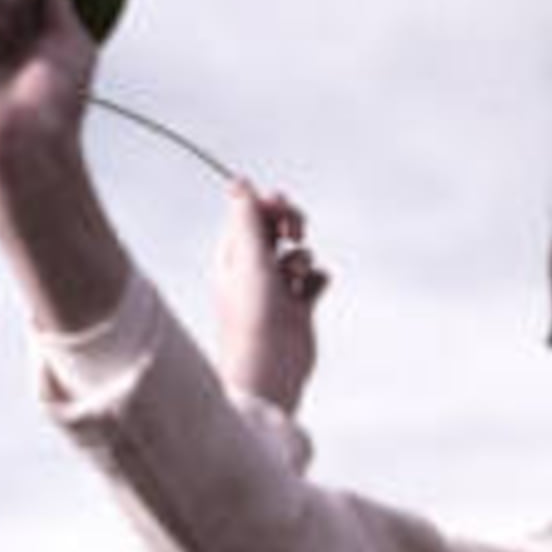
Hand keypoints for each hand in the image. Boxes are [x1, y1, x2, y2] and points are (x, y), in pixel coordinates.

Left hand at [211, 183, 326, 413]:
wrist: (269, 369)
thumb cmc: (252, 316)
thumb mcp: (249, 258)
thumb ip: (247, 218)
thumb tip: (238, 181)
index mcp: (232, 256)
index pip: (252, 214)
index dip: (270, 205)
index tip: (281, 208)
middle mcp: (253, 271)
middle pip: (277, 228)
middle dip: (291, 223)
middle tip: (295, 233)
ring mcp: (276, 290)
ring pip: (298, 253)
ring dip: (303, 257)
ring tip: (296, 278)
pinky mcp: (298, 309)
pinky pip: (316, 279)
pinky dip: (318, 279)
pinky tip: (311, 292)